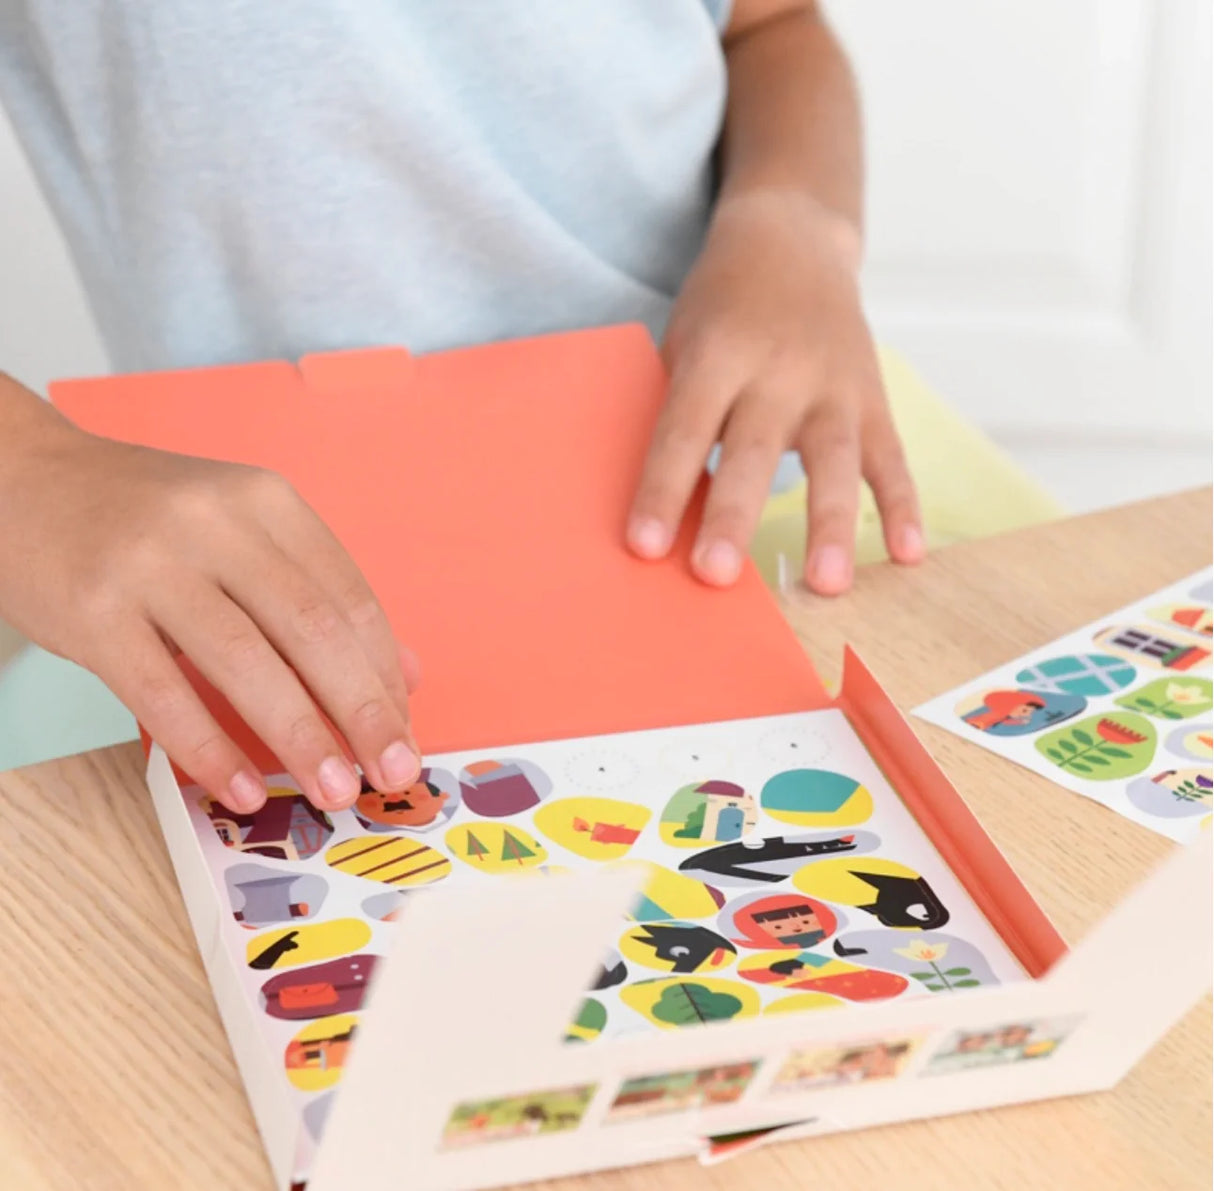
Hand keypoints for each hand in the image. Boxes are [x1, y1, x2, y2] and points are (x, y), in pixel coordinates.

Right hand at [0, 379, 420, 813]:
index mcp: (266, 502)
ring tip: (334, 789)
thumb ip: (317, 595)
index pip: (348, 597)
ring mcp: (150, 564)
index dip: (384, 672)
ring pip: (246, 662)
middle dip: (363, 710)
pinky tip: (242, 787)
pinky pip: (162, 694)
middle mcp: (215, 523)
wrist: (21, 480)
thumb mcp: (241, 533)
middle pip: (312, 629)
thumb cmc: (146, 520)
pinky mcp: (93, 611)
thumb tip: (403, 675)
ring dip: (301, 736)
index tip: (404, 728)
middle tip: (394, 771)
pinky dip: (210, 748)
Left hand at [627, 190, 923, 593]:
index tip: (644, 547)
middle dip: (733, 514)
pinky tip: (907, 555)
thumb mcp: (685, 341)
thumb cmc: (721, 307)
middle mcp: (779, 369)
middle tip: (715, 574)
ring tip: (826, 585)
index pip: (683, 430)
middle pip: (753, 450)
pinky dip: (903, 506)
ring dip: (830, 524)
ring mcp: (834, 384)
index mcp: (718, 353)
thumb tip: (665, 510)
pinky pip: (892, 458)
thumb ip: (679, 412)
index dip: (662, 489)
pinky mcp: (875, 398)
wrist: (793, 240)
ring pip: (835, 460)